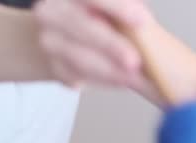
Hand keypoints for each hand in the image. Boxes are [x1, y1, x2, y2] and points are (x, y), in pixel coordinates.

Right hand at [33, 0, 152, 87]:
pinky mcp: (53, 66)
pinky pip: (78, 76)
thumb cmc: (93, 19)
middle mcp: (52, 12)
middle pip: (83, 27)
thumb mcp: (108, 10)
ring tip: (135, 78)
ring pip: (79, 57)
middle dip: (112, 45)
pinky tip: (122, 82)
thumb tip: (146, 24)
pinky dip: (104, 81)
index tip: (143, 21)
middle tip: (135, 61)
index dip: (119, 7)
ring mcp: (48, 40)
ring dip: (110, 71)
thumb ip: (124, 11)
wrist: (60, 36)